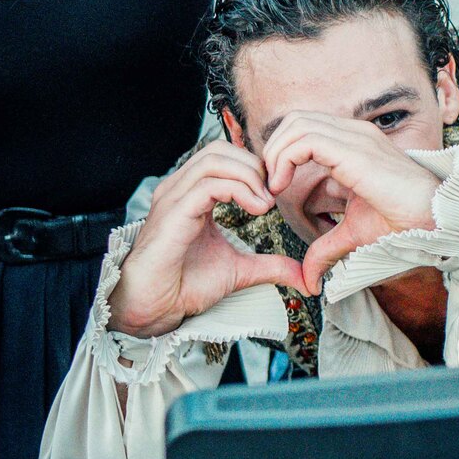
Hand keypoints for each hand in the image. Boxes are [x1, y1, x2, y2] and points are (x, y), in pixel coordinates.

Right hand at [107, 142, 305, 337]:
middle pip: (219, 150)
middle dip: (254, 166)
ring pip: (214, 160)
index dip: (254, 168)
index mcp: (191, 194)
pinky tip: (256, 210)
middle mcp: (179, 189)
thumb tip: (303, 277)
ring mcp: (173, 198)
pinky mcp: (173, 213)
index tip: (274, 194)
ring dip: (249, 176)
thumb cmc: (184, 285)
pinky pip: (208, 184)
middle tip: (273, 196)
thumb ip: (269, 265)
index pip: (223, 157)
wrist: (154, 307)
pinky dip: (239, 190)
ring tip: (266, 205)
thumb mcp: (238, 270)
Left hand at [259, 112, 441, 294]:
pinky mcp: (354, 151)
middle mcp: (352, 134)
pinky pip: (305, 139)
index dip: (281, 153)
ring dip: (275, 154)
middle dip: (272, 149)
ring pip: (296, 124)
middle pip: (295, 120)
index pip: (304, 129)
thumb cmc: (403, 222)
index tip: (274, 188)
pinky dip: (284, 159)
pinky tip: (283, 187)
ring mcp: (354, 137)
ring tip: (274, 187)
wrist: (432, 220)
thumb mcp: (352, 236)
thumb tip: (310, 279)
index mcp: (352, 144)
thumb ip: (326, 249)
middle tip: (269, 184)